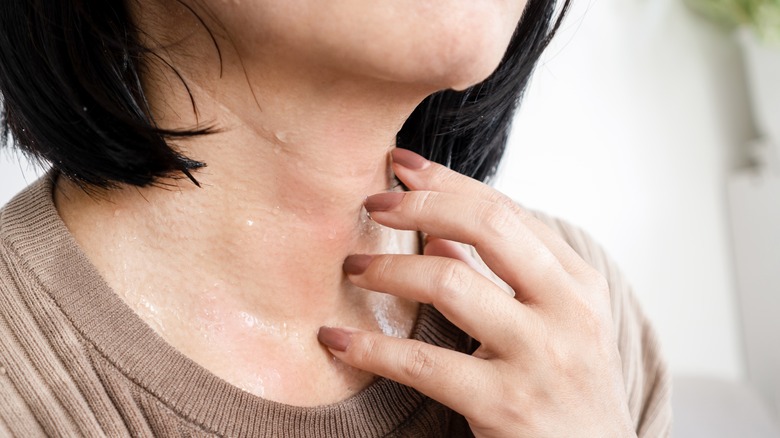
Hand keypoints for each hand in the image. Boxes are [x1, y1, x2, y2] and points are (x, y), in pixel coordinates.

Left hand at [317, 148, 635, 437]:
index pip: (505, 210)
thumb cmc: (569, 392)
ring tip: (353, 268)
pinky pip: (423, 363)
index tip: (400, 166)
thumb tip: (441, 233)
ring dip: (388, 268)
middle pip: (485, 225)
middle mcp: (566, 309)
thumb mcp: (557, 325)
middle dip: (420, 204)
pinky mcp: (506, 405)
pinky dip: (371, 347)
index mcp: (578, 282)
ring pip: (448, 282)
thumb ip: (505, 276)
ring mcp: (538, 357)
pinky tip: (337, 340)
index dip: (447, 181)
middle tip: (372, 203)